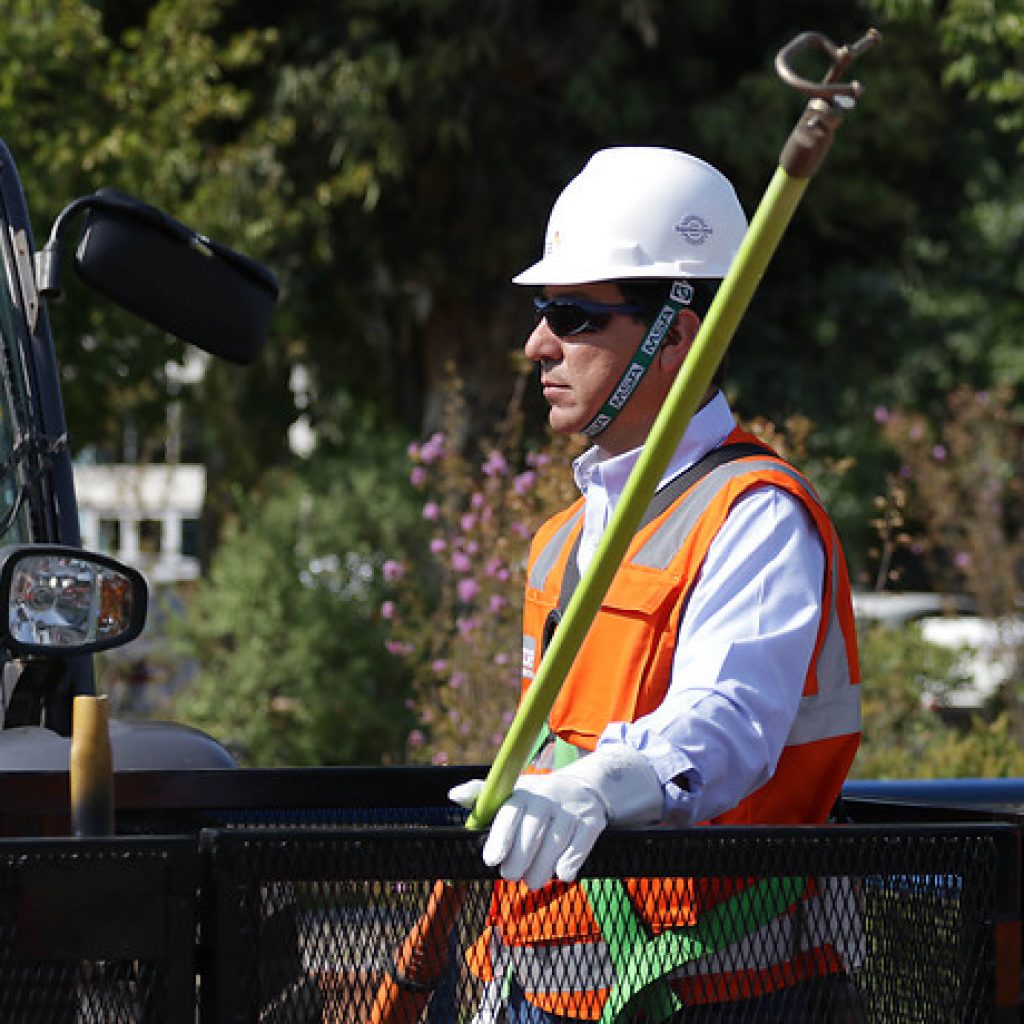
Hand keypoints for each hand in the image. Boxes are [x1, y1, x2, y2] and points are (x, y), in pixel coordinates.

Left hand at [448, 745, 663, 890]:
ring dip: (542, 868)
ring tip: (533, 881)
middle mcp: (549, 797)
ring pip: (555, 842)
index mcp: (525, 791)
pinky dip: (570, 863)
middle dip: (519, 859)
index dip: (500, 836)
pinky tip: (562, 873)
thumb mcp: (512, 792)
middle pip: (532, 830)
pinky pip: (580, 846)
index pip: (511, 811)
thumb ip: (482, 796)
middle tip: (510, 876)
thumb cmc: (538, 800)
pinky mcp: (593, 822)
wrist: (588, 789)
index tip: (491, 860)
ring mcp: (572, 809)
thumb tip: (453, 795)